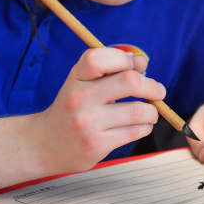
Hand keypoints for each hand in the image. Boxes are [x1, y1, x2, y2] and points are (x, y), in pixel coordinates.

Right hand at [30, 47, 163, 174]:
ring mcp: (87, 123)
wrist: (45, 145)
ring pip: (139, 110)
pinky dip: (145, 127)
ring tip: (150, 113)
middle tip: (158, 91)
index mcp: (76, 77)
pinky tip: (140, 126)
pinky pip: (135, 131)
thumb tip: (142, 61)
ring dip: (152, 111)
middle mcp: (79, 98)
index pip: (100, 57)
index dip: (124, 59)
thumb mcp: (84, 83)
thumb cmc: (73, 108)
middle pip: (130, 81)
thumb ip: (113, 70)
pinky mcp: (96, 145)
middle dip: (152, 86)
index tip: (134, 68)